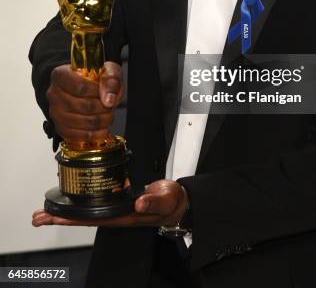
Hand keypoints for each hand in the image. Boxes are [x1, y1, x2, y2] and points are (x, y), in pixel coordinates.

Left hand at [32, 180, 188, 228]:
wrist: (177, 202)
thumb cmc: (171, 202)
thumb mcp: (165, 199)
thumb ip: (153, 200)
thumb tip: (138, 202)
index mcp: (125, 216)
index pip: (93, 219)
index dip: (73, 218)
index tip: (54, 216)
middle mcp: (117, 214)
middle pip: (83, 218)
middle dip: (60, 217)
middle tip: (39, 217)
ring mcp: (117, 207)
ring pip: (87, 210)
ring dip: (67, 210)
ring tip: (47, 210)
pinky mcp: (119, 198)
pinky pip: (96, 201)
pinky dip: (81, 199)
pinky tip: (72, 196)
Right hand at [46, 61, 122, 143]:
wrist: (89, 88)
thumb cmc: (96, 78)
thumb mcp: (108, 71)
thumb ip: (110, 80)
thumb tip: (108, 100)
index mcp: (61, 75)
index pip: (80, 87)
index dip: (97, 92)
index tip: (106, 93)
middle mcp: (53, 94)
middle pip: (82, 106)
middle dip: (102, 108)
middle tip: (110, 106)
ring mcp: (55, 113)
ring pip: (81, 122)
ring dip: (100, 121)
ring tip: (108, 116)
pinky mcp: (60, 128)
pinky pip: (77, 136)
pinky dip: (94, 135)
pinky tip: (103, 129)